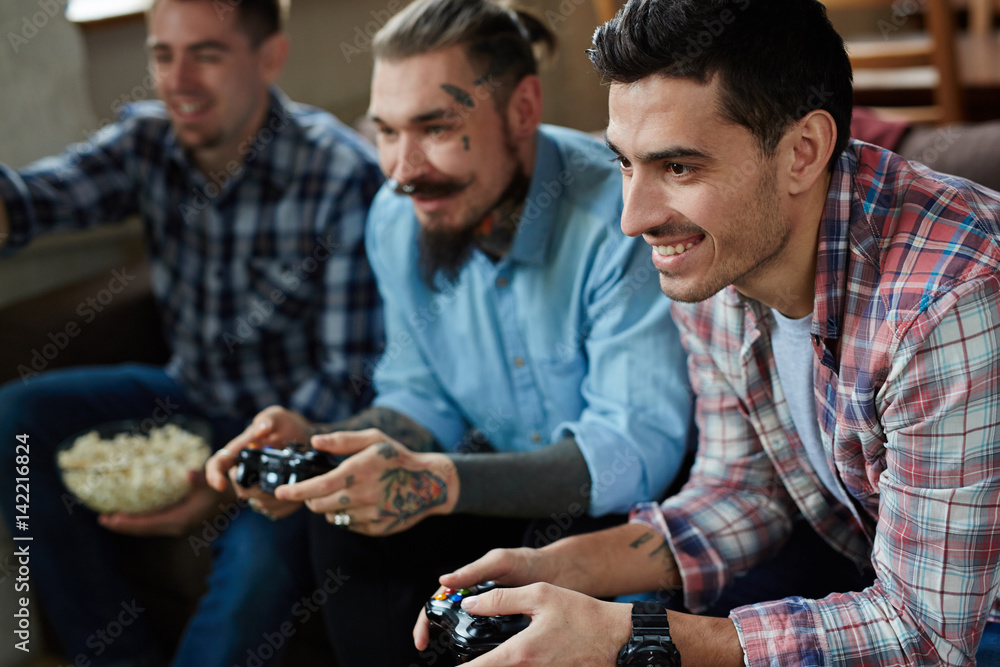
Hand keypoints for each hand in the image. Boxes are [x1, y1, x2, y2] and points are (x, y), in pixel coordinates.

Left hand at [99, 470, 234, 536]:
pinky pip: (153, 521)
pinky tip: (133, 510)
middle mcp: (176, 525)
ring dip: (130, 522)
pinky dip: (140, 517)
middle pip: (143, 529)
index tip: (109, 519)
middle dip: (123, 524)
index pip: (147, 524)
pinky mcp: (178, 518)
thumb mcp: (213, 479)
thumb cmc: (222, 485)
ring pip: (147, 526)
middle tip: (102, 518)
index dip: (127, 523)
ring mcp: (177, 523)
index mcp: (180, 520)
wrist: (235, 493)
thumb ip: (200, 478)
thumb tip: (188, 474)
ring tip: (111, 516)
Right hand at [205, 405, 310, 519]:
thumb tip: (259, 431)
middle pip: (240, 490)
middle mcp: (245, 471)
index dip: (214, 476)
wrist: (306, 439)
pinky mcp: (273, 497)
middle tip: (279, 482)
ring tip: (292, 485)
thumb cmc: (287, 425)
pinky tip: (298, 494)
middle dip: (257, 490)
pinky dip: (286, 506)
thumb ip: (268, 420)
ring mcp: (258, 486)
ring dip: (274, 499)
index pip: (217, 464)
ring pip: (257, 503)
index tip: (221, 485)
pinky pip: (274, 510)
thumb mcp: (278, 416)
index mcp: (240, 451)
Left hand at [275, 429, 457, 535]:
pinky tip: (360, 503)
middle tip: (316, 490)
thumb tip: (314, 442)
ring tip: (344, 494)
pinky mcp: (376, 528)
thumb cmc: (398, 458)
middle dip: (310, 499)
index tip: (281, 491)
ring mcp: (371, 515)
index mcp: (360, 471)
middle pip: (320, 505)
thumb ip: (342, 441)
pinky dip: (347, 516)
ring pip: (333, 516)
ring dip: (329, 508)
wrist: (430, 484)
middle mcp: (364, 495)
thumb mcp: (374, 439)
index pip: (319, 486)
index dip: (297, 491)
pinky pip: (349, 525)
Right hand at [414, 547, 564, 648]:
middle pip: (449, 623)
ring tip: (464, 661)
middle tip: (435, 654)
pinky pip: (491, 644)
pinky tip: (490, 660)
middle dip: (439, 638)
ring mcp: (492, 618)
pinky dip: (486, 653)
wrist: (562, 575)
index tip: (422, 641)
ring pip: (468, 636)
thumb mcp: (500, 562)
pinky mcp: (508, 631)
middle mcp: (477, 603)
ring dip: (462, 647)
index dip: (426, 621)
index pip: (438, 603)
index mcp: (469, 585)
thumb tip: (444, 581)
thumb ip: (475, 570)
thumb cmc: (529, 562)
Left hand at [446, 584, 630, 666]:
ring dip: (494, 662)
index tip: (444, 664)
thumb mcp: (540, 595)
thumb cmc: (583, 615)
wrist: (619, 639)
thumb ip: (501, 599)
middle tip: (467, 653)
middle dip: (474, 665)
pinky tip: (511, 654)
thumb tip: (470, 604)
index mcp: (519, 654)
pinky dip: (513, 665)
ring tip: (486, 652)